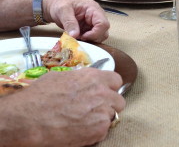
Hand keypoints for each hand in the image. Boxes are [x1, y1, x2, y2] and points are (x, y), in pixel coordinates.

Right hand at [4, 68, 124, 146]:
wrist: (27, 119)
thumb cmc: (38, 97)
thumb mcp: (60, 77)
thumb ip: (79, 78)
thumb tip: (83, 81)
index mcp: (93, 77)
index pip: (116, 81)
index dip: (109, 88)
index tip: (103, 94)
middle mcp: (102, 92)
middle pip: (118, 100)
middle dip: (109, 105)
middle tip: (95, 111)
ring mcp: (102, 112)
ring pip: (112, 116)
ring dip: (102, 119)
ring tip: (84, 122)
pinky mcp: (98, 130)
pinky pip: (104, 132)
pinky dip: (94, 133)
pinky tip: (80, 132)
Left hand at [43, 0, 109, 41]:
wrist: (54, 5)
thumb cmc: (60, 4)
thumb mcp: (63, 11)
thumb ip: (70, 23)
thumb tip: (75, 35)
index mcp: (93, 9)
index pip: (103, 23)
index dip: (95, 33)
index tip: (82, 37)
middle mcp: (96, 16)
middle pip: (104, 31)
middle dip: (93, 37)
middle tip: (80, 38)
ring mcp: (93, 22)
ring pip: (100, 35)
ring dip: (90, 40)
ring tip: (77, 37)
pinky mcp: (88, 28)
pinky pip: (92, 37)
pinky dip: (86, 41)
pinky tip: (77, 37)